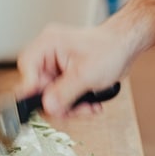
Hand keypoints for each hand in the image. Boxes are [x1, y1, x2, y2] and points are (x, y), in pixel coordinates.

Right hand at [15, 22, 132, 117]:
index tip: (43, 105)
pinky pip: (62, 96)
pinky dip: (75, 104)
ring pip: (51, 96)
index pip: (27, 68)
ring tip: (87, 108)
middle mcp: (48, 53)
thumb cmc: (110, 49)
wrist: (127, 45)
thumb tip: (47, 107)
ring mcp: (56, 65)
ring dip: (69, 107)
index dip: (32, 90)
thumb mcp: (86, 74)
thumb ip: (64, 92)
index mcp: (48, 44)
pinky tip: (90, 105)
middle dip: (57, 103)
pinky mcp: (65, 75)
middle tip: (72, 111)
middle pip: (38, 87)